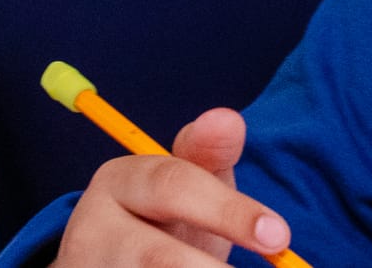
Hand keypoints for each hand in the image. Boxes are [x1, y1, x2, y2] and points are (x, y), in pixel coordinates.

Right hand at [55, 107, 293, 266]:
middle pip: (160, 258)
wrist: (107, 266)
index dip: (231, 212)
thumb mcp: (185, 182)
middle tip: (262, 265)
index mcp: (119, 181)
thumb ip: (209, 153)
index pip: (176, 188)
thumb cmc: (161, 219)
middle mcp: (92, 231)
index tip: (279, 235)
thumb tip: (228, 118)